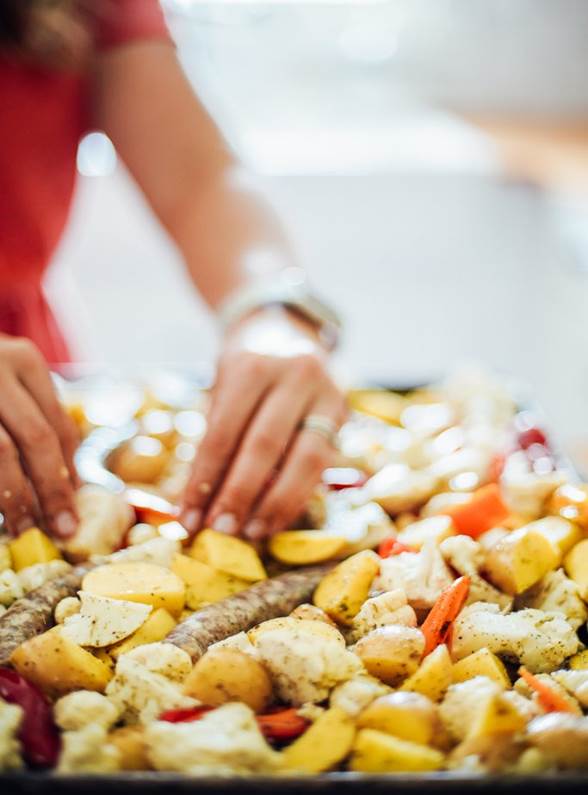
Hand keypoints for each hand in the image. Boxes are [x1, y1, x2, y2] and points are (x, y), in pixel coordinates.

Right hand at [0, 335, 78, 536]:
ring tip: (21, 526)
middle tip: (60, 527)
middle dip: (50, 489)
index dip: (68, 471)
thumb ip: (33, 418)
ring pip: (0, 452)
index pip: (57, 424)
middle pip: (35, 438)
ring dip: (13, 496)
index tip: (73, 505)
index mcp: (24, 360)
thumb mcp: (8, 380)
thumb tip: (66, 482)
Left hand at [180, 308, 345, 539]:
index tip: (188, 517)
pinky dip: (297, 495)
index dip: (204, 480)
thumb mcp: (222, 386)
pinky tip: (276, 518)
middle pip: (265, 447)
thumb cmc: (246, 366)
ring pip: (305, 460)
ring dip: (275, 504)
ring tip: (250, 533)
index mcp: (252, 366)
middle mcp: (295, 375)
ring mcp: (326, 393)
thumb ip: (214, 438)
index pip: (223, 432)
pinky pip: (322, 463)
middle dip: (239, 495)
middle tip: (219, 531)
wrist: (288, 328)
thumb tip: (193, 504)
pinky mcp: (343, 412)